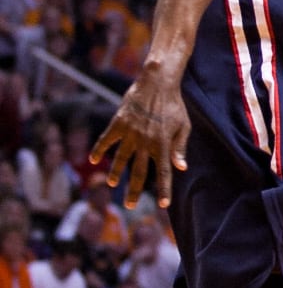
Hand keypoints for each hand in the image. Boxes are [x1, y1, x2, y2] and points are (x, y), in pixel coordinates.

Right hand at [89, 66, 189, 209]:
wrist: (157, 82)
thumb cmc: (174, 105)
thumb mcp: (184, 126)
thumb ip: (180, 147)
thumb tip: (181, 168)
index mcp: (163, 144)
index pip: (164, 172)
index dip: (164, 190)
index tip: (164, 205)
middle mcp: (146, 141)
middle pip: (139, 171)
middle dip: (134, 191)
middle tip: (129, 206)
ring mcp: (131, 132)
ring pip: (121, 159)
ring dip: (116, 173)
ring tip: (112, 184)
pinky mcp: (119, 122)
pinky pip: (106, 139)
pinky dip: (99, 150)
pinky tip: (94, 160)